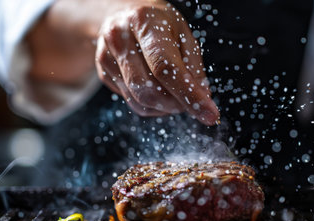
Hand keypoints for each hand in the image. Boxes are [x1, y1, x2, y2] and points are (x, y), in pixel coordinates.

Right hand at [95, 0, 219, 124]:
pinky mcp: (103, 73)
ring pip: (139, 101)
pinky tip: (160, 90)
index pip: (165, 66)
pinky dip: (152, 105)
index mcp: (144, 22)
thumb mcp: (183, 34)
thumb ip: (194, 67)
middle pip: (148, 90)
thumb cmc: (160, 24)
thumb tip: (203, 98)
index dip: (188, 94)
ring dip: (165, 107)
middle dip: (176, 104)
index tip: (210, 114)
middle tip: (193, 103)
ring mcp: (106, 57)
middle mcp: (119, 38)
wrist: (123, 13)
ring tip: (177, 94)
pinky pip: (132, 102)